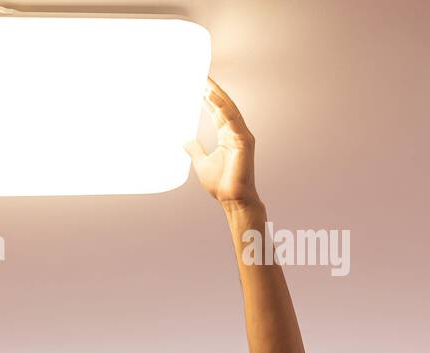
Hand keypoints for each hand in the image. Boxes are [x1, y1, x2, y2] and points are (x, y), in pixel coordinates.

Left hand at [183, 77, 260, 209]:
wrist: (232, 198)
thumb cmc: (221, 183)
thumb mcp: (201, 163)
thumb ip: (195, 150)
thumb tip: (185, 141)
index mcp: (227, 135)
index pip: (217, 111)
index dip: (208, 98)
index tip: (199, 85)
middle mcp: (236, 132)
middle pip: (224, 106)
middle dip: (214, 91)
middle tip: (203, 76)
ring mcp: (242, 136)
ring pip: (229, 110)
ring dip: (218, 96)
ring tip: (206, 84)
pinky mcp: (244, 142)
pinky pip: (232, 122)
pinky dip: (223, 110)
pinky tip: (213, 100)